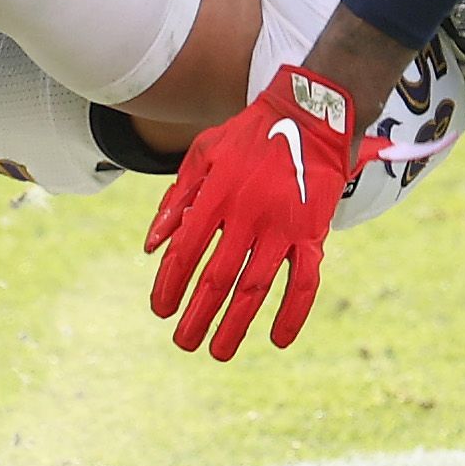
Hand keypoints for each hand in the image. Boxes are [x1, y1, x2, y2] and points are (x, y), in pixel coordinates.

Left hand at [146, 66, 382, 359]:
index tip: (160, 310)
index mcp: (216, 194)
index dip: (168, 285)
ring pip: (255, 286)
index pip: (184, 252)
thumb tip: (151, 247)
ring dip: (235, 324)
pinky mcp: (314, 232)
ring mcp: (282, 225)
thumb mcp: (203, 152)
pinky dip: (293, 312)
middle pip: (216, 278)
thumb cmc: (250, 135)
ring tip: (219, 351)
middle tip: (183, 343)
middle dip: (197, 316)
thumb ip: (176, 199)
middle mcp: (247, 213)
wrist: (311, 113)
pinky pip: (304, 280)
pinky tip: (279, 338)